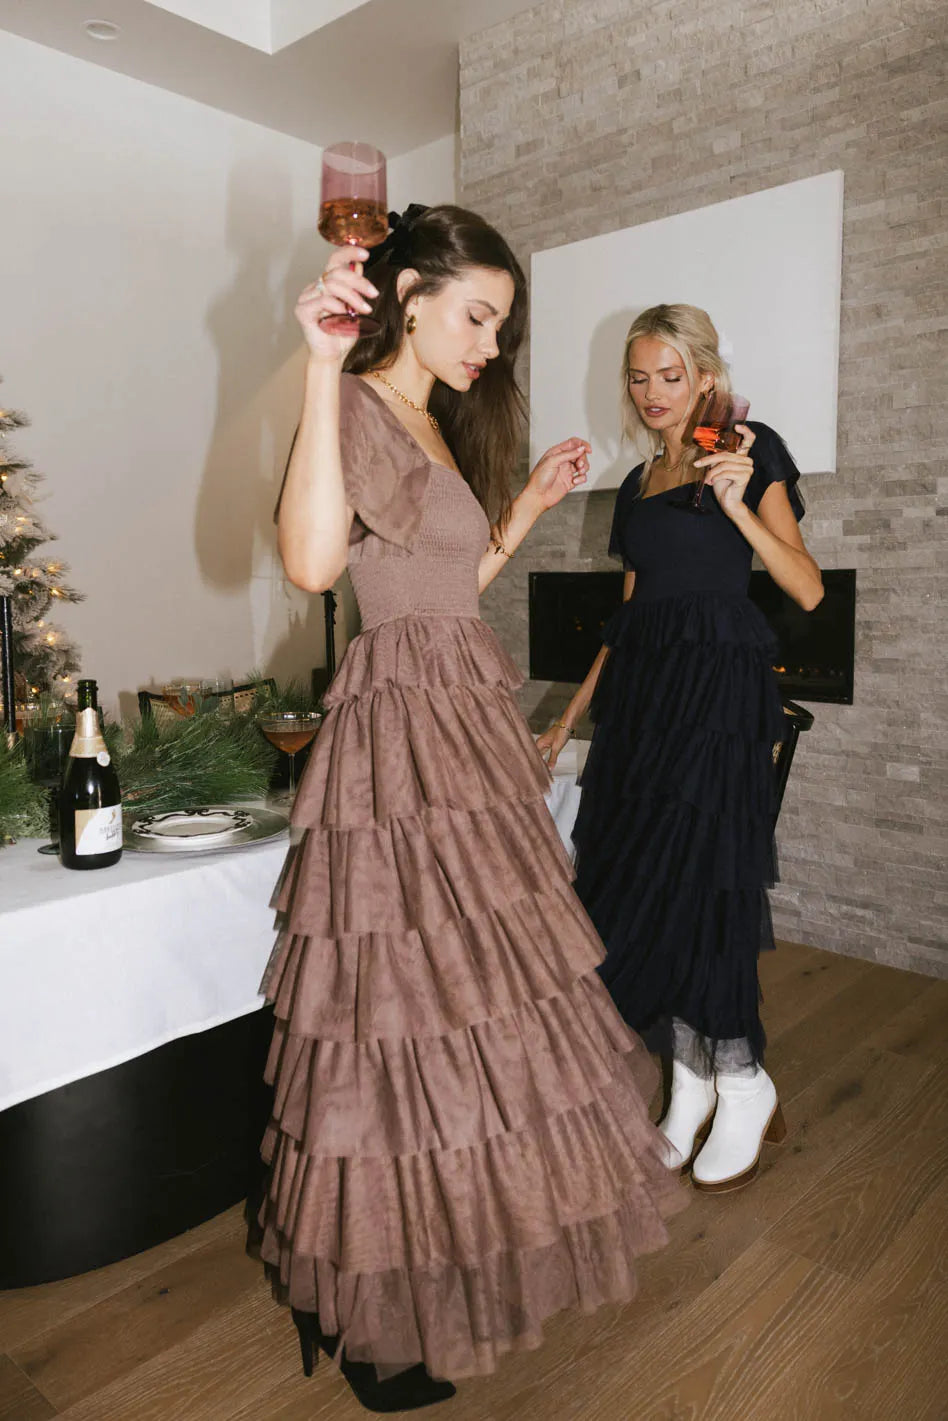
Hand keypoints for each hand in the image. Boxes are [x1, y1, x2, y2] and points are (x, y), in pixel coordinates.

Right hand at [295, 247, 378, 362]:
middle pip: (337, 272)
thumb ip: (356, 288)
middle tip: (374, 294)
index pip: (335, 260)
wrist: (333, 356)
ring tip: (365, 310)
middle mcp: (315, 287)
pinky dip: (337, 305)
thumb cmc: (343, 333)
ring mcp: (307, 297)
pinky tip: (345, 314)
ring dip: (352, 296)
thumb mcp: (356, 308)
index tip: (366, 254)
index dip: (349, 252)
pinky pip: (322, 300)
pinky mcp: (302, 310)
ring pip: (332, 285)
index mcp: (327, 283)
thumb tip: (358, 265)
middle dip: (359, 282)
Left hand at [525, 438, 590, 511]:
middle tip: (580, 464)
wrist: (538, 496)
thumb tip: (580, 449)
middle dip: (583, 458)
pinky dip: (581, 478)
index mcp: (556, 453)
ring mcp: (566, 471)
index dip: (582, 444)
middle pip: (579, 454)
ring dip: (584, 468)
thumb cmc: (538, 479)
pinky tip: (575, 481)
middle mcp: (562, 461)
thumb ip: (568, 454)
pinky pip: (581, 477)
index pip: (572, 443)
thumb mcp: (552, 461)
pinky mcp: (570, 481)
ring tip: (580, 472)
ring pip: (582, 465)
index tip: (588, 449)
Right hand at [535, 723, 570, 769]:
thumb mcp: (557, 748)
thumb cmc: (561, 731)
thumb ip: (552, 758)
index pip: (534, 757)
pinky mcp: (549, 742)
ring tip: (543, 768)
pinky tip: (548, 761)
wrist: (567, 723)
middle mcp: (540, 743)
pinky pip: (546, 752)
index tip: (537, 771)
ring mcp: (545, 742)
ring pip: (541, 754)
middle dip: (538, 763)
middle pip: (537, 756)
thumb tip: (549, 768)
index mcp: (539, 743)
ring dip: (542, 760)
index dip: (536, 764)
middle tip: (539, 772)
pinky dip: (547, 757)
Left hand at [695, 425, 756, 520]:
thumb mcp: (717, 468)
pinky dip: (715, 477)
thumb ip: (717, 458)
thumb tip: (707, 448)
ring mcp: (748, 468)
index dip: (745, 431)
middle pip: (726, 454)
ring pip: (723, 464)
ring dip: (711, 472)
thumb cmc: (722, 485)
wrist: (728, 502)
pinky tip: (711, 483)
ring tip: (707, 479)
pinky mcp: (745, 476)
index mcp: (742, 456)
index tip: (737, 426)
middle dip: (708, 460)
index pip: (749, 440)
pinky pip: (725, 472)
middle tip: (697, 464)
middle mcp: (747, 460)